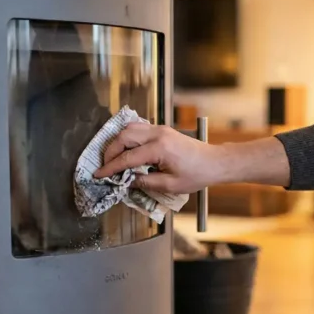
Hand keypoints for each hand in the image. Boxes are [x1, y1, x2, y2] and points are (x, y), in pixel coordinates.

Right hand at [93, 123, 225, 193]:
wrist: (214, 162)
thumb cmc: (196, 175)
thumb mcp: (170, 185)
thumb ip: (145, 182)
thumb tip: (127, 181)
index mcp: (159, 149)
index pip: (127, 158)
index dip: (110, 167)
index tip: (99, 175)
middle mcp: (158, 134)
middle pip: (124, 136)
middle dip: (110, 151)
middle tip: (105, 166)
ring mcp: (160, 129)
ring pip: (130, 128)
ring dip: (118, 142)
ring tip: (113, 158)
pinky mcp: (162, 130)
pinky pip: (139, 128)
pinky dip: (128, 138)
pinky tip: (125, 149)